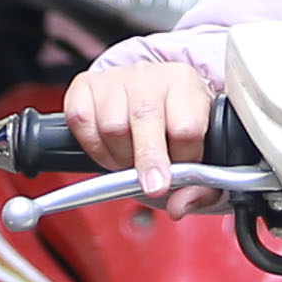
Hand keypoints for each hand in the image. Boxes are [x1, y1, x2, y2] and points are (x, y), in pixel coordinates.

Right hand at [65, 57, 218, 205]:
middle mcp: (149, 74)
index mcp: (185, 83)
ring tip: (130, 161)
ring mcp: (114, 77)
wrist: (149, 92)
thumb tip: (179, 207)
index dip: (183, 158)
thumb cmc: (176, 122)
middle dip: (148, 160)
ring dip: (119, 156)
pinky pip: (81, 120)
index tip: (177, 176)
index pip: (185, 126)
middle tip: (152, 187)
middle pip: (145, 118)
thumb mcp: (199, 150)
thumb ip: (199, 187)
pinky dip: (93, 146)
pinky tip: (109, 149)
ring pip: (111, 125)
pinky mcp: (85, 84)